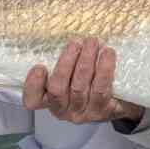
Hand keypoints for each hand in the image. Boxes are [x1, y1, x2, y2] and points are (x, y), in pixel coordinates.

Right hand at [23, 38, 144, 122]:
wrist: (116, 100)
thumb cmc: (87, 81)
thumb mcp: (70, 73)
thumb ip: (63, 60)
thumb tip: (66, 36)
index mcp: (48, 100)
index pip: (33, 100)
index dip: (33, 85)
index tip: (40, 66)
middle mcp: (63, 109)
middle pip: (57, 89)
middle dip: (66, 63)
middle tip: (75, 42)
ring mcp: (82, 112)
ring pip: (79, 87)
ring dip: (86, 61)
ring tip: (93, 42)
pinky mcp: (102, 110)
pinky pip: (101, 89)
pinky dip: (104, 69)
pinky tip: (108, 54)